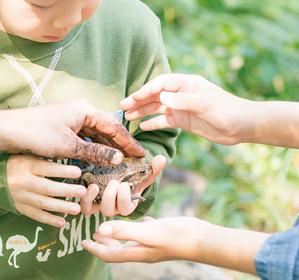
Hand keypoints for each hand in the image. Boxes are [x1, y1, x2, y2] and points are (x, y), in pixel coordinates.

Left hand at [0, 98, 145, 164]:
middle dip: (119, 146)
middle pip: (106, 130)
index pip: (114, 127)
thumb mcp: (69, 146)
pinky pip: (84, 139)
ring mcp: (72, 119)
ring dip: (106, 149)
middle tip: (133, 161)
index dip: (128, 143)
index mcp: (85, 110)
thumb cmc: (38, 134)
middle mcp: (81, 111)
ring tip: (119, 163)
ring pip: (95, 136)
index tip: (140, 155)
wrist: (9, 130)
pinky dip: (92, 150)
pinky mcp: (63, 128)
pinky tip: (98, 161)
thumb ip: (96, 153)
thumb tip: (118, 159)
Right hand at [7, 154, 86, 226]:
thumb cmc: (16, 163)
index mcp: (26, 166)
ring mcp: (21, 196)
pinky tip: (62, 222)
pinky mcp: (20, 207)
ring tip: (77, 209)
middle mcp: (23, 182)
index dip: (63, 170)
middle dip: (66, 190)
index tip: (78, 171)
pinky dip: (49, 219)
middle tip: (82, 191)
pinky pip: (36, 215)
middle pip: (47, 188)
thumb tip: (68, 153)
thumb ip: (44, 157)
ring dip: (61, 207)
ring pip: (43, 203)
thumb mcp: (27, 155)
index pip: (47, 168)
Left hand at [79, 155, 165, 216]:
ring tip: (95, 186)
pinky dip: (85, 198)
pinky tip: (88, 185)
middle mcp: (113, 208)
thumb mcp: (143, 173)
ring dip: (92, 199)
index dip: (124, 199)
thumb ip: (152, 168)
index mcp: (128, 204)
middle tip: (113, 182)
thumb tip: (161, 158)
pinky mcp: (89, 200)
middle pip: (109, 211)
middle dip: (110, 198)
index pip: (126, 209)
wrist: (120, 174)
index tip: (124, 184)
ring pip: (92, 210)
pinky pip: (85, 205)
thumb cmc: (133, 176)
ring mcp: (99, 205)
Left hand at [82, 216, 269, 275]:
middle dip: (104, 243)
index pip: (110, 254)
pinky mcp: (162, 234)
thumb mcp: (147, 232)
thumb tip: (100, 230)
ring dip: (118, 234)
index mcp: (136, 252)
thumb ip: (124, 231)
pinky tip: (140, 218)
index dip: (95, 249)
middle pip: (118, 249)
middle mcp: (143, 249)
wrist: (202, 239)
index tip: (83, 241)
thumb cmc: (175, 236)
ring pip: (130, 240)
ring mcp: (153, 243)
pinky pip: (146, 231)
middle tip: (93, 234)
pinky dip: (138, 226)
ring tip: (111, 225)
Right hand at [120, 74, 250, 145]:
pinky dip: (153, 123)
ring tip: (127, 117)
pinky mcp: (184, 120)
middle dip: (139, 100)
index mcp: (187, 84)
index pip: (161, 84)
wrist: (243, 126)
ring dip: (142, 111)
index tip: (132, 98)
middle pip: (155, 95)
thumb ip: (182, 101)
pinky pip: (164, 121)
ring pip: (157, 108)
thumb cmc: (227, 110)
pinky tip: (142, 126)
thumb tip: (160, 98)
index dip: (146, 90)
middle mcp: (181, 94)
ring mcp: (181, 108)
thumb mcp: (205, 104)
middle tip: (122, 107)